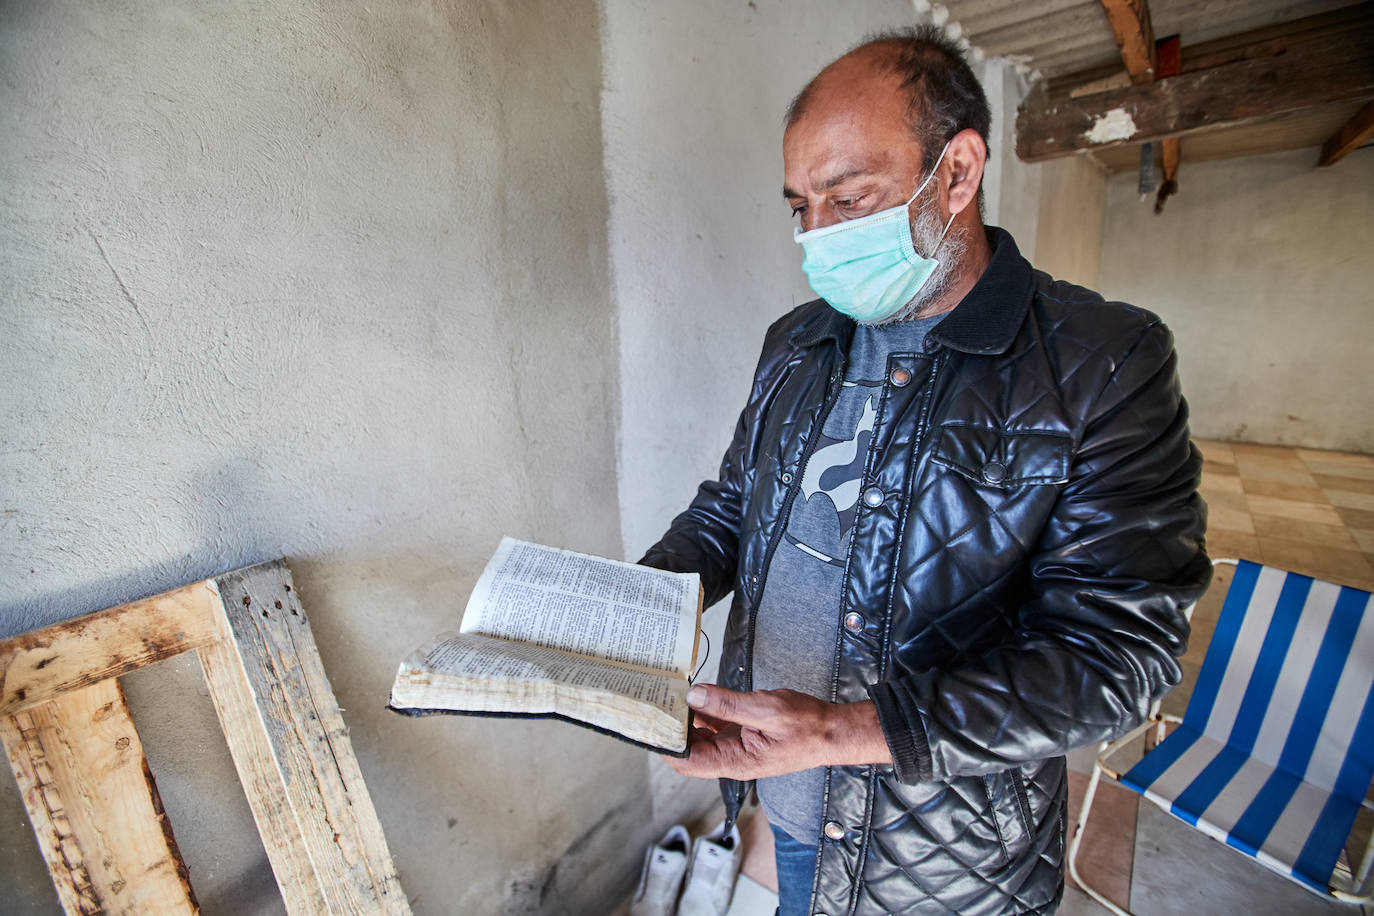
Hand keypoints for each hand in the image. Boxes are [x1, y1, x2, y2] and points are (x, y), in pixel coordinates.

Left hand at [661, 684, 891, 779]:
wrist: (833, 732)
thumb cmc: (808, 727)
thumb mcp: (767, 710)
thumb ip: (728, 704)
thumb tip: (694, 696)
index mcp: (735, 761)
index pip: (687, 762)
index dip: (665, 745)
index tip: (649, 724)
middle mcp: (731, 758)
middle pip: (688, 750)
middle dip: (671, 729)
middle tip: (655, 701)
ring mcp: (735, 747)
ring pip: (699, 736)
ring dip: (685, 719)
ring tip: (669, 695)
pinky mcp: (741, 734)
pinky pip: (713, 725)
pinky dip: (702, 712)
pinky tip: (694, 695)